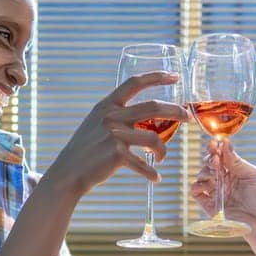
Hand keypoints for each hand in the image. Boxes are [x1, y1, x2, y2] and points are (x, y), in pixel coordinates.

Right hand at [42, 72, 189, 196]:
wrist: (67, 174)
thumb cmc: (85, 151)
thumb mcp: (95, 125)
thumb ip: (116, 117)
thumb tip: (144, 119)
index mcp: (107, 105)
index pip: (134, 82)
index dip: (157, 77)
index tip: (175, 77)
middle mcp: (111, 116)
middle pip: (153, 107)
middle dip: (176, 111)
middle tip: (187, 118)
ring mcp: (114, 135)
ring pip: (153, 138)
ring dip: (163, 150)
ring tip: (162, 159)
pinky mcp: (117, 155)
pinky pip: (144, 164)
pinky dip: (151, 173)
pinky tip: (155, 178)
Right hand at [190, 139, 255, 242]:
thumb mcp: (253, 175)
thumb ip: (236, 161)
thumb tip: (225, 143)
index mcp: (234, 171)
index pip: (219, 156)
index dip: (214, 149)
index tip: (214, 144)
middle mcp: (223, 180)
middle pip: (208, 164)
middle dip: (210, 159)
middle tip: (216, 161)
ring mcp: (215, 192)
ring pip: (200, 176)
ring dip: (205, 171)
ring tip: (216, 174)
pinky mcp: (209, 205)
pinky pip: (196, 192)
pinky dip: (198, 185)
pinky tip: (209, 184)